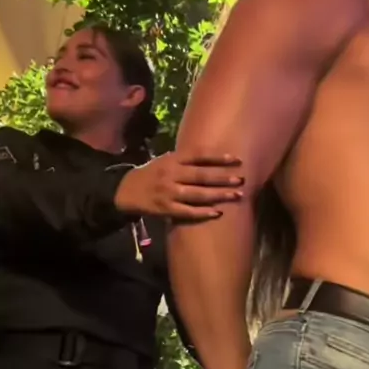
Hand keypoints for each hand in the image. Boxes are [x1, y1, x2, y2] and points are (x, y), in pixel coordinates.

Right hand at [114, 153, 243, 219]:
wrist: (126, 191)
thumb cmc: (152, 174)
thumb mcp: (166, 160)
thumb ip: (186, 160)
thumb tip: (214, 159)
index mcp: (173, 159)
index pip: (199, 155)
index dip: (218, 157)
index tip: (237, 159)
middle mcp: (171, 174)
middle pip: (201, 176)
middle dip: (223, 178)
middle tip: (242, 179)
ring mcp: (169, 192)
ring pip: (198, 194)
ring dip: (219, 195)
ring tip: (237, 195)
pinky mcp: (166, 209)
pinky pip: (187, 211)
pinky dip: (203, 213)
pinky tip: (217, 213)